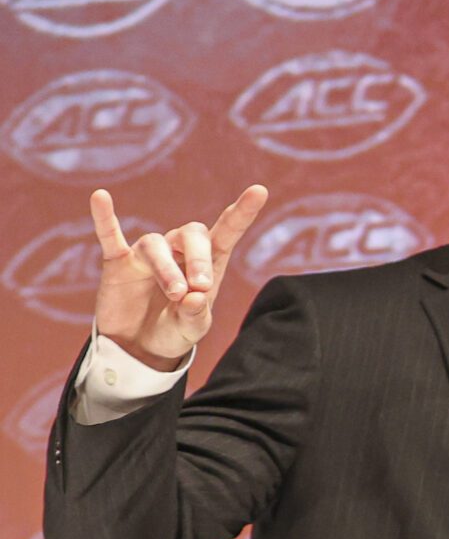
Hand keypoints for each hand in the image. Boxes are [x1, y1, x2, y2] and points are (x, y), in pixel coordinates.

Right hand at [90, 185, 268, 371]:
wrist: (138, 348)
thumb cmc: (174, 331)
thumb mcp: (191, 330)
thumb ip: (196, 315)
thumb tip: (194, 296)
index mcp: (207, 264)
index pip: (227, 232)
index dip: (242, 212)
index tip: (259, 191)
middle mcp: (178, 251)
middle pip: (191, 234)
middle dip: (198, 258)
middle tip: (199, 287)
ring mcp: (147, 254)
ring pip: (156, 244)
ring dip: (167, 269)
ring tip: (175, 294)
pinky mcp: (118, 262)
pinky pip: (110, 235)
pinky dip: (105, 218)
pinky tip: (100, 197)